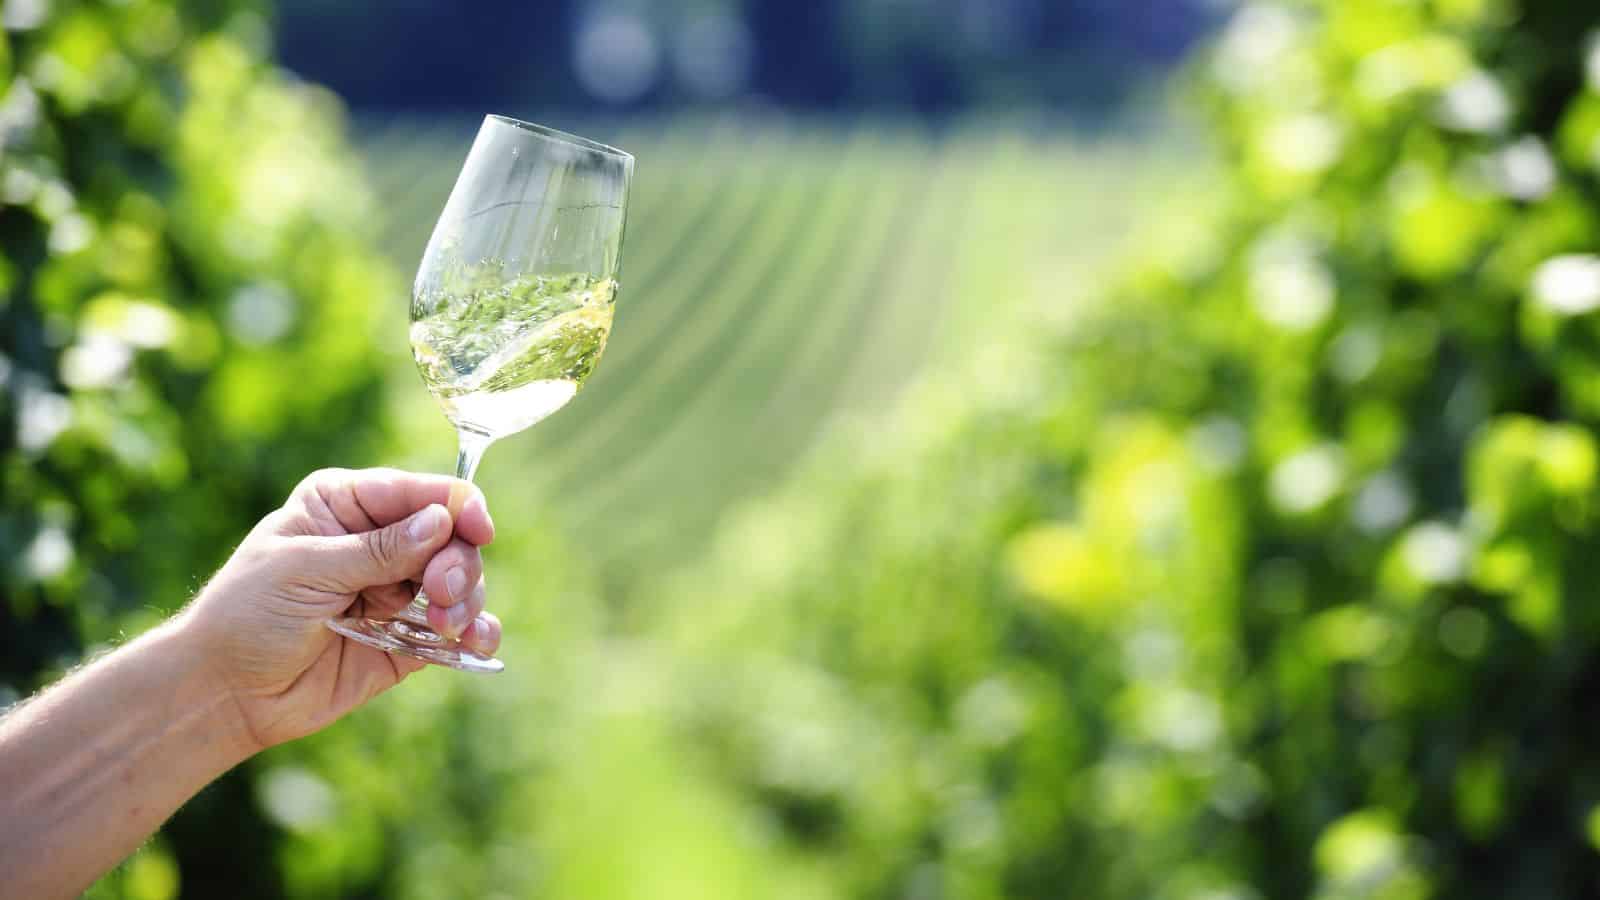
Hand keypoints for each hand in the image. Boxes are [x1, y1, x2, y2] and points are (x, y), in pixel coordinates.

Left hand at [178, 467, 500, 750]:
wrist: (226, 692)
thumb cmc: (247, 614)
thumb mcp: (305, 570)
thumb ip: (378, 550)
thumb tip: (442, 521)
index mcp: (347, 505)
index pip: (419, 493)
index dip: (457, 507)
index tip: (478, 530)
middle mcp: (379, 542)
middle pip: (452, 537)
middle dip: (458, 563)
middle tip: (440, 593)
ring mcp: (396, 592)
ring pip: (462, 582)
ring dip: (466, 600)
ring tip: (445, 625)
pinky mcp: (408, 639)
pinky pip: (458, 630)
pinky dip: (476, 633)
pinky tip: (477, 642)